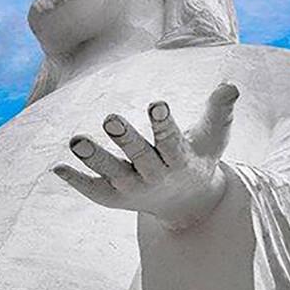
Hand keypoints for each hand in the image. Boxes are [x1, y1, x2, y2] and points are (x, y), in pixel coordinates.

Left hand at [52, 83, 239, 230]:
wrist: (188, 204)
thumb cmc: (199, 158)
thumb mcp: (213, 137)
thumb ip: (219, 111)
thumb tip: (230, 85)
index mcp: (179, 161)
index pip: (171, 142)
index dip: (163, 124)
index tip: (156, 104)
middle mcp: (155, 176)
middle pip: (139, 158)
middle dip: (125, 139)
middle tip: (110, 118)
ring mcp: (133, 189)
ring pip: (112, 174)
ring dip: (94, 159)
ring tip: (76, 141)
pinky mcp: (115, 197)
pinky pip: (94, 190)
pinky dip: (77, 181)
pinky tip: (58, 167)